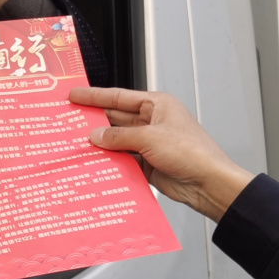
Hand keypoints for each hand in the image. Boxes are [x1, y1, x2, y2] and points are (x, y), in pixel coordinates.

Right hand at [73, 87, 254, 221]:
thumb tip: (96, 135)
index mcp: (157, 105)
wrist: (208, 183)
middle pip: (117, 118)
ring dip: (102, 144)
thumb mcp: (150, 138)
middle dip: (95, 121)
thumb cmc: (192, 152)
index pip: (120, 97)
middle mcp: (153, 122)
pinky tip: (95, 163)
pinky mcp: (148, 164)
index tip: (76, 96)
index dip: (95, 96)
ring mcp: (150, 144)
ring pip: (118, 141)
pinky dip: (111, 162)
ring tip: (77, 145)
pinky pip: (124, 160)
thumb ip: (119, 136)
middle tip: (70, 122)